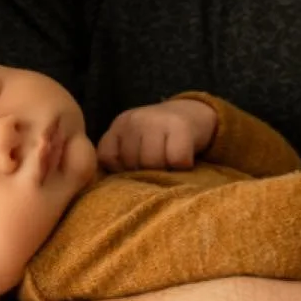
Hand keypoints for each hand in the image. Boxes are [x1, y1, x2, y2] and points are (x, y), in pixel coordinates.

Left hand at [97, 98, 217, 169]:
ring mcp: (157, 121)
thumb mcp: (134, 140)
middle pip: (132, 163)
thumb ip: (119, 157)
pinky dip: (182, 166)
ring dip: (164, 171)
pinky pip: (176, 160)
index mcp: (120, 124)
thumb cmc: (160, 136)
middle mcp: (135, 120)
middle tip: (157, 165)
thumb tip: (115, 187)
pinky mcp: (181, 127)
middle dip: (144, 172)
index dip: (120, 169)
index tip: (135, 167)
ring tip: (169, 164)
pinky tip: (183, 160)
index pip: (107, 157)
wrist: (194, 112)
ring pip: (153, 163)